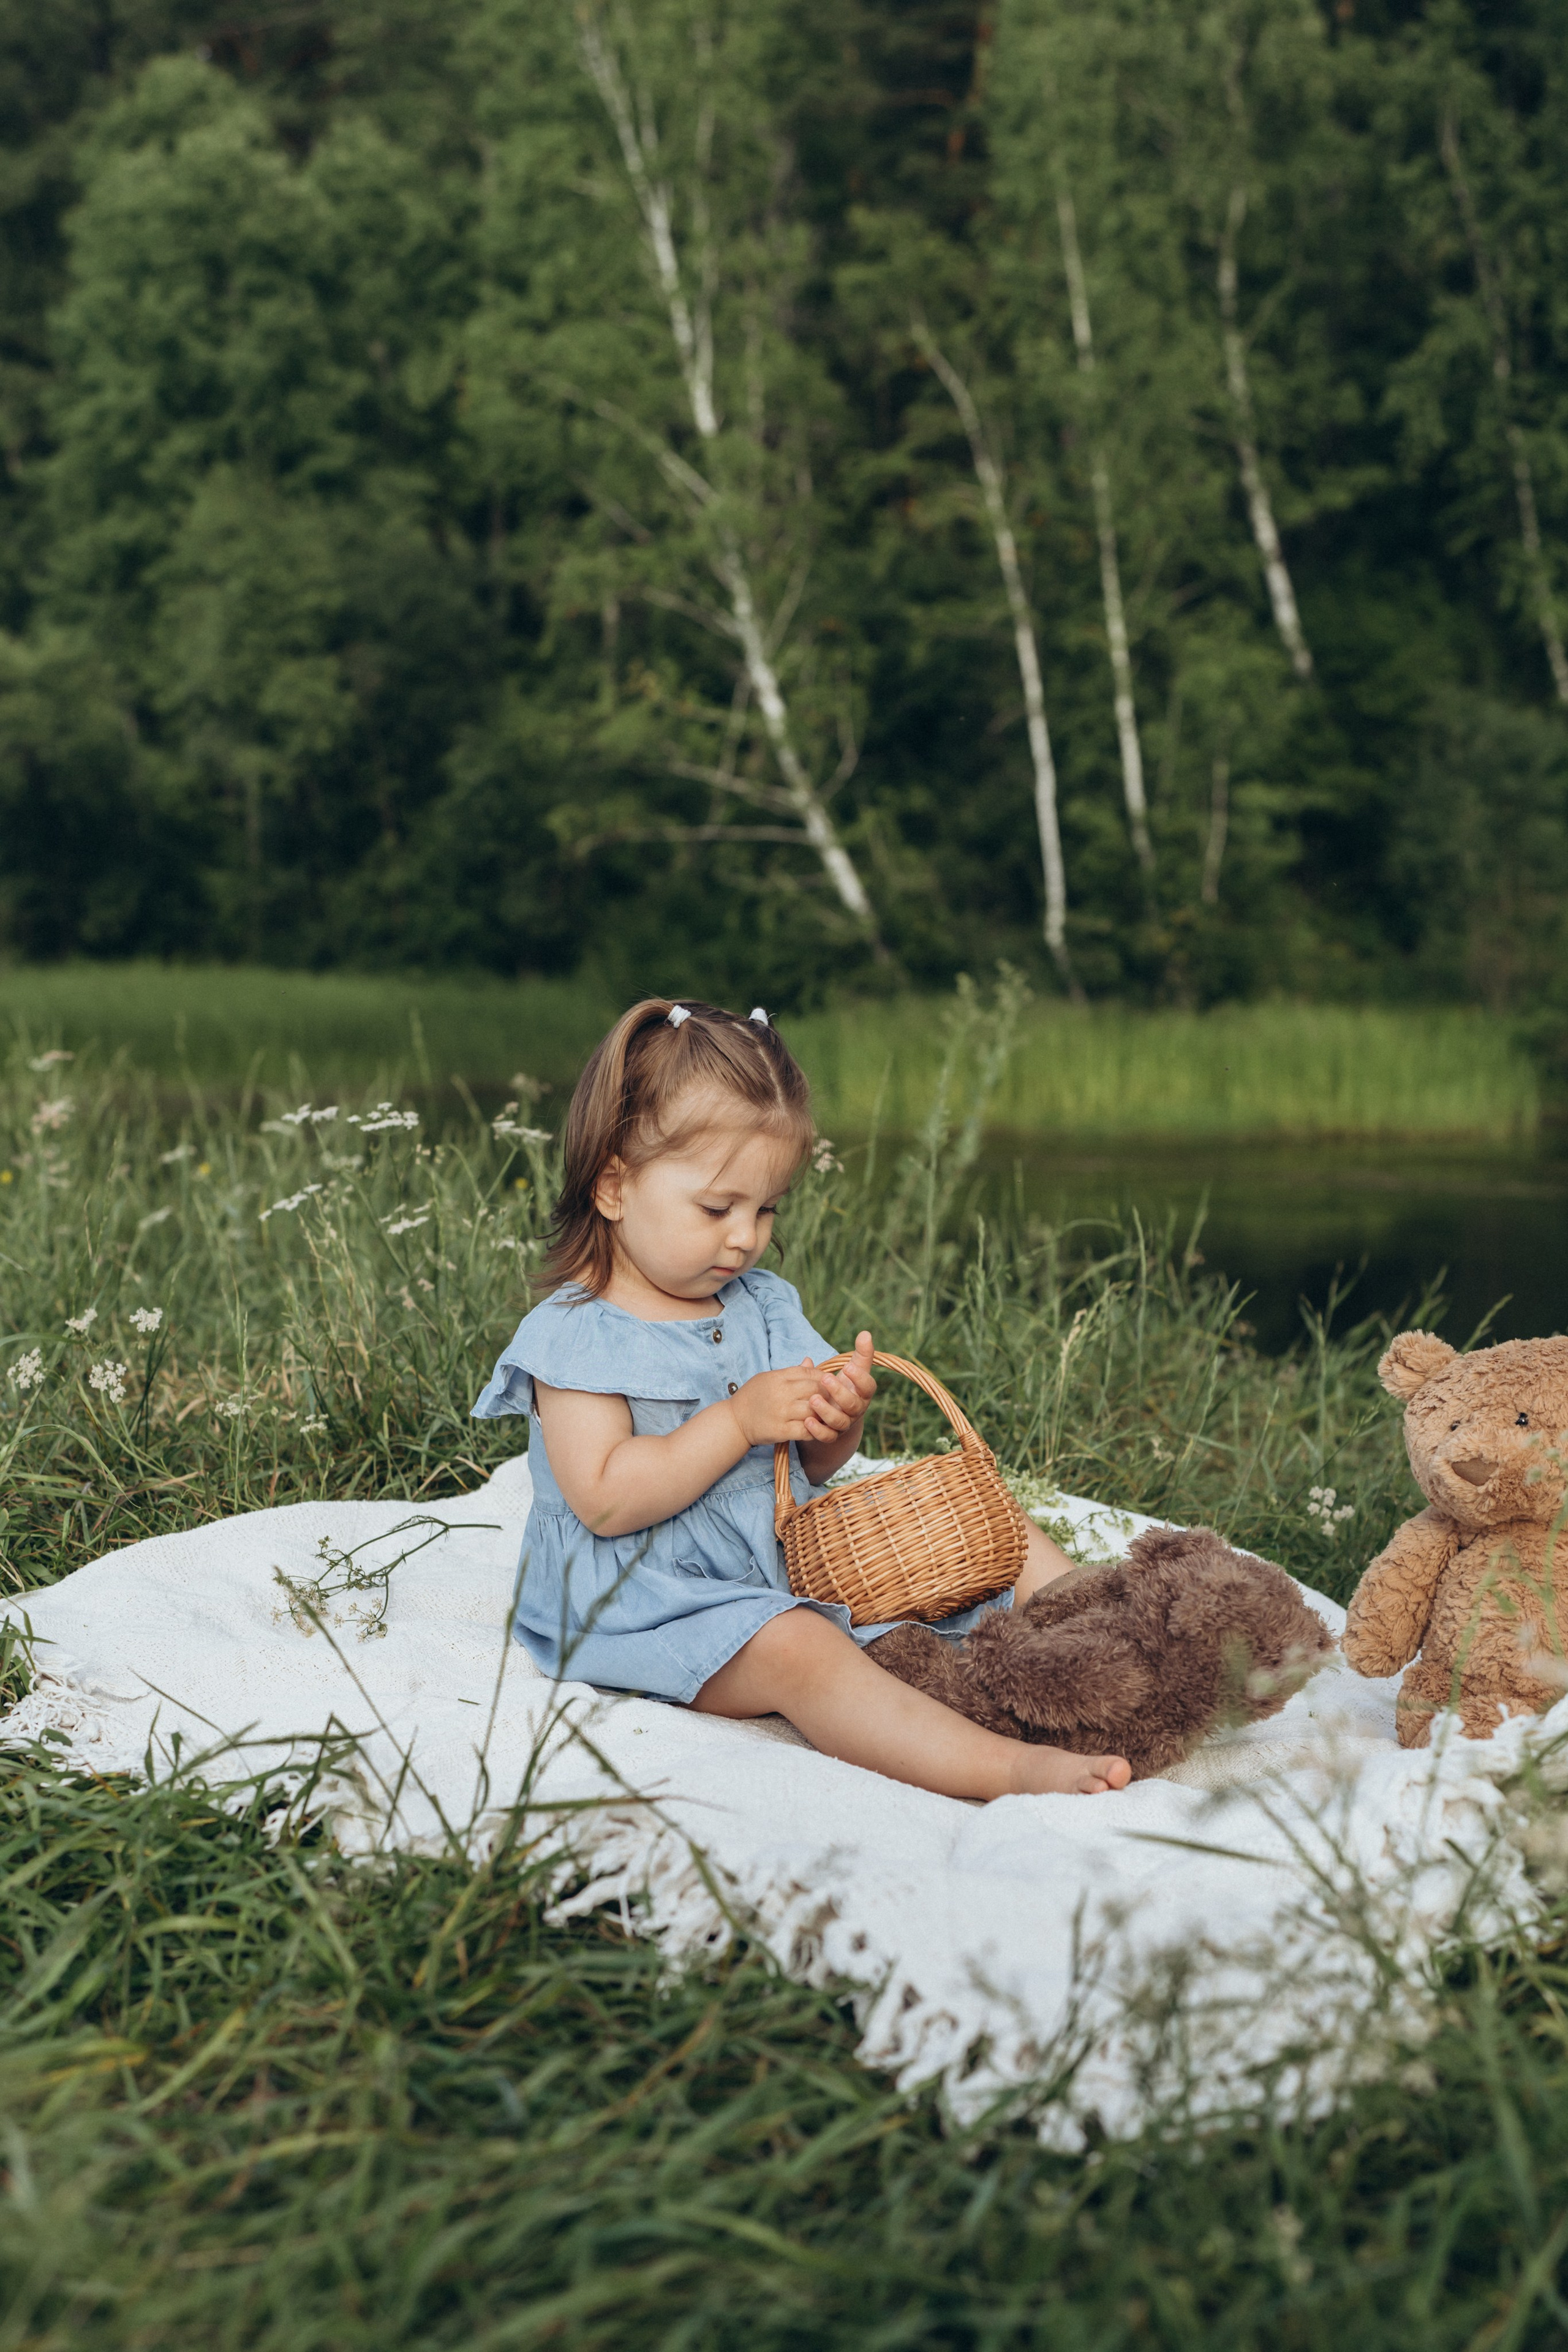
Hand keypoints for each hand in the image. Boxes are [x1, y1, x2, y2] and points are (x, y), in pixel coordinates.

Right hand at [725, 1362, 845, 1448]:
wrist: (734, 1420)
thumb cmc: (753, 1397)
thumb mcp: (769, 1379)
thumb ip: (791, 1372)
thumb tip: (810, 1361)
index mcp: (778, 1377)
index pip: (809, 1372)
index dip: (823, 1377)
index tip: (828, 1384)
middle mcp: (781, 1393)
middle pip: (816, 1390)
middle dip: (827, 1395)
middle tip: (832, 1401)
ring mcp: (781, 1412)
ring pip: (814, 1410)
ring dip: (822, 1413)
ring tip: (825, 1415)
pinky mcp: (780, 1430)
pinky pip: (805, 1430)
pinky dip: (814, 1430)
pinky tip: (815, 1429)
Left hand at [801, 1330, 875, 1444]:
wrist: (834, 1411)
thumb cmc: (845, 1385)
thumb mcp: (852, 1369)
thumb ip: (860, 1353)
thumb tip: (865, 1333)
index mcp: (862, 1393)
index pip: (868, 1387)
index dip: (860, 1378)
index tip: (848, 1367)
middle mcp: (856, 1410)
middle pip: (853, 1405)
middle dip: (840, 1392)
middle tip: (825, 1379)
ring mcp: (844, 1424)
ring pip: (840, 1422)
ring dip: (826, 1411)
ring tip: (812, 1399)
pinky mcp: (831, 1435)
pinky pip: (827, 1437)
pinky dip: (818, 1431)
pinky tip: (807, 1421)